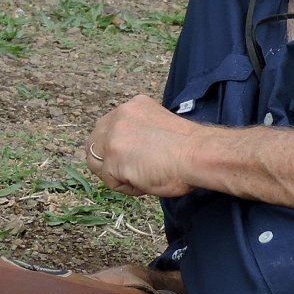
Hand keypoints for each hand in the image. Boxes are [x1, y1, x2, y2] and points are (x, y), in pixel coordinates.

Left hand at [85, 95, 201, 197]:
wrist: (198, 155)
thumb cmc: (189, 148)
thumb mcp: (158, 125)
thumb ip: (140, 131)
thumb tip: (131, 149)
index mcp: (132, 106)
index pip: (107, 128)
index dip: (116, 148)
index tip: (131, 159)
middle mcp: (118, 116)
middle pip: (94, 143)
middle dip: (107, 161)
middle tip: (130, 172)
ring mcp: (113, 137)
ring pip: (98, 163)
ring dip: (116, 175)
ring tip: (141, 177)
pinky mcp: (113, 159)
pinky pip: (110, 181)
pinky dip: (127, 187)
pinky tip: (145, 182)